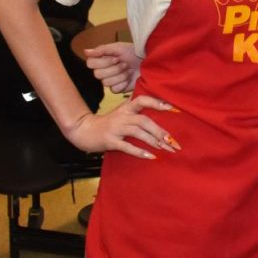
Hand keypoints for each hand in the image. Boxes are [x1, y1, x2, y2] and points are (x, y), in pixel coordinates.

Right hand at [64, 95, 179, 157]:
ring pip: (138, 132)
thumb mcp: (121, 113)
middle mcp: (122, 116)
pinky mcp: (110, 141)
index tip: (173, 109)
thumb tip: (158, 112)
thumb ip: (136, 111)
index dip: (157, 103)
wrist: (84, 130)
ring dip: (153, 140)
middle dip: (160, 131)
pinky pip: (127, 146)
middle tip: (173, 141)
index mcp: (126, 108)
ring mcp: (116, 128)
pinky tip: (151, 156)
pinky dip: (139, 151)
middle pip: (144, 120)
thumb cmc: (108, 123)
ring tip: (165, 148)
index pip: (143, 100)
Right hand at [85, 41, 140, 94]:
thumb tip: (85, 51)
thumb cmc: (134, 52)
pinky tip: (129, 77)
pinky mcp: (118, 89)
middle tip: (125, 64)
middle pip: (97, 74)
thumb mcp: (118, 47)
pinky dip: (124, 82)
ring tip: (128, 69)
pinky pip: (114, 89)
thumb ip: (101, 49)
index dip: (103, 62)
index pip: (90, 64)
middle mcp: (103, 71)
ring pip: (106, 82)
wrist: (148, 62)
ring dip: (120, 75)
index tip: (116, 58)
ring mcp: (110, 81)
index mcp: (101, 60)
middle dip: (114, 68)